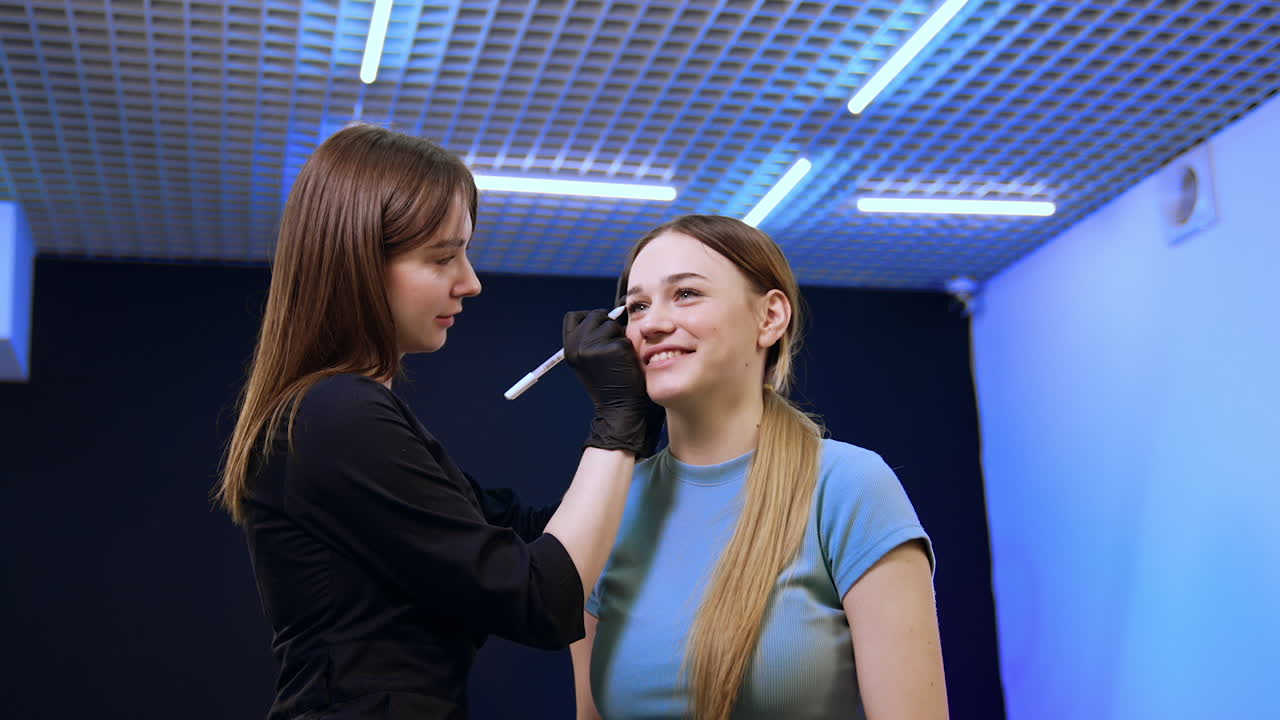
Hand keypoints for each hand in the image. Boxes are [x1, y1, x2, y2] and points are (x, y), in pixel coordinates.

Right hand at [562, 309, 657, 456]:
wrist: (618, 406)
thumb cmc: (608, 382)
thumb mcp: (589, 359)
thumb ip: (590, 338)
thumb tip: (612, 312)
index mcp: (569, 348)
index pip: (574, 316)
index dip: (589, 318)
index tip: (598, 330)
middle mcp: (578, 346)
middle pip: (595, 315)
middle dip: (607, 326)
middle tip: (610, 349)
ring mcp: (596, 346)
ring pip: (612, 324)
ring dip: (618, 336)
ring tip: (617, 358)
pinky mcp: (616, 348)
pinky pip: (626, 336)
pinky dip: (629, 347)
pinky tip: (625, 363)